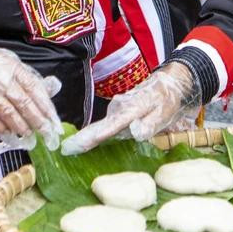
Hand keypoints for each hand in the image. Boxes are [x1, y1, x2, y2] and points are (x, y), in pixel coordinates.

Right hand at [0, 34, 62, 148]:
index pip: (34, 88)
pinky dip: (1, 129)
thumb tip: (46, 90)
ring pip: (9, 114)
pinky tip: (9, 135)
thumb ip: (24, 75)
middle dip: (38, 121)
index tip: (53, 120)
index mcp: (13, 67)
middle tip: (47, 134)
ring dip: (21, 127)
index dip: (46, 106)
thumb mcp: (6, 60)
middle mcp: (2, 79)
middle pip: (24, 103)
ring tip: (29, 136)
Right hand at [61, 62, 200, 154]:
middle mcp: (119, 107)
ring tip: (71, 147)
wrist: (167, 83)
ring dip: (88, 136)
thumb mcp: (163, 113)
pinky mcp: (118, 109)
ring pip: (101, 125)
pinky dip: (97, 131)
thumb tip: (134, 132)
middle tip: (65, 149)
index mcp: (130, 109)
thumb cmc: (166, 100)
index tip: (76, 144)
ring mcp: (117, 107)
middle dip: (83, 137)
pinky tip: (87, 140)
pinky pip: (106, 123)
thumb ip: (149, 124)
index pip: (109, 126)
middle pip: (99, 126)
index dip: (93, 137)